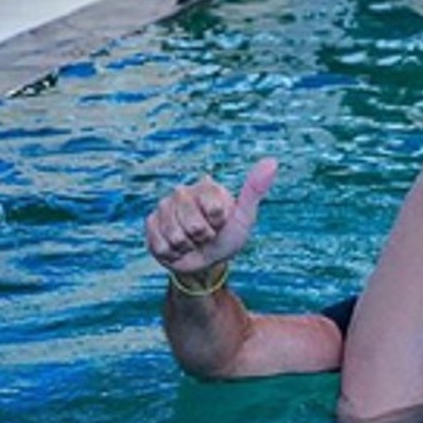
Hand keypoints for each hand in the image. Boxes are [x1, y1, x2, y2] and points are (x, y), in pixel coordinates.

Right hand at [145, 158, 277, 274]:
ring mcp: (164, 207)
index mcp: (207, 186)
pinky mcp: (150, 224)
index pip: (215, 210)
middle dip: (204, 237)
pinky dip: (172, 253)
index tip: (221, 223)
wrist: (206, 261)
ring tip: (192, 241)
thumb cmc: (228, 236)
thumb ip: (255, 189)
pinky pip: (161, 245)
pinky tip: (178, 246)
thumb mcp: (244, 216)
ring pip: (176, 236)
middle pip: (194, 225)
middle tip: (206, 235)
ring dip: (188, 246)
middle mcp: (182, 192)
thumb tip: (272, 161)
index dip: (219, 224)